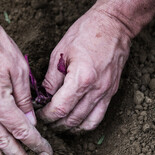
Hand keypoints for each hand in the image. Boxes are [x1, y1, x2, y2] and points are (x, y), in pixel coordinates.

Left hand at [37, 8, 131, 131]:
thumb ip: (51, 79)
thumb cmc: (87, 33)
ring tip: (59, 124)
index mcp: (82, 78)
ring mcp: (106, 93)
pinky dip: (85, 124)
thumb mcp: (61, 52)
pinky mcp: (112, 93)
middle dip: (56, 124)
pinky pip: (99, 117)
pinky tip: (76, 122)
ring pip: (87, 123)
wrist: (114, 26)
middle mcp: (96, 90)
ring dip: (71, 128)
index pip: (60, 108)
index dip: (47, 116)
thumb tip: (42, 97)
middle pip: (73, 119)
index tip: (39, 114)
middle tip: (45, 121)